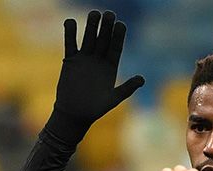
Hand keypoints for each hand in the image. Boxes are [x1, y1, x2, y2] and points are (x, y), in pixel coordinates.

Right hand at [48, 9, 145, 141]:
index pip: (116, 47)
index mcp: (111, 66)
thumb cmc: (95, 108)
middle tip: (109, 14)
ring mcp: (85, 57)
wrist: (75, 114)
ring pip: (89, 38)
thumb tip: (142, 79)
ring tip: (94, 14)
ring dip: (91, 26)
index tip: (121, 24)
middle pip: (103, 39)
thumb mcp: (113, 99)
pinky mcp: (71, 60)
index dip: (118, 36)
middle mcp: (99, 58)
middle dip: (106, 27)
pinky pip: (70, 43)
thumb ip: (127, 88)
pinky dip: (70, 33)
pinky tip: (70, 22)